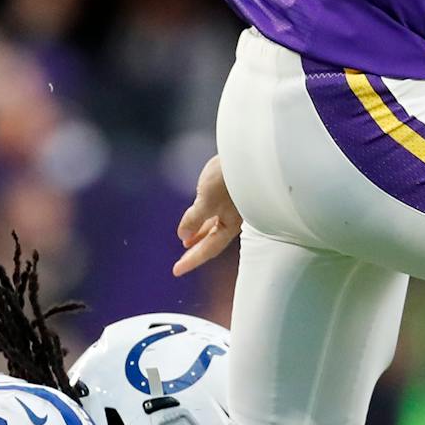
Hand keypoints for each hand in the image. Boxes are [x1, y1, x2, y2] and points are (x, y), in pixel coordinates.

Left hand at [174, 156, 240, 276]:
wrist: (249, 152)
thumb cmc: (230, 176)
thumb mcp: (208, 199)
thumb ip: (195, 218)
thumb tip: (183, 235)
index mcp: (230, 225)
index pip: (209, 249)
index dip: (192, 260)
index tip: (176, 271)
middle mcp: (232, 219)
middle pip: (212, 242)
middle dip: (196, 252)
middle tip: (180, 264)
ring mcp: (231, 207)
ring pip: (213, 228)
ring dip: (199, 236)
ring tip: (185, 243)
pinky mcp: (228, 193)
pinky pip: (214, 214)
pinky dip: (203, 221)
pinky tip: (195, 220)